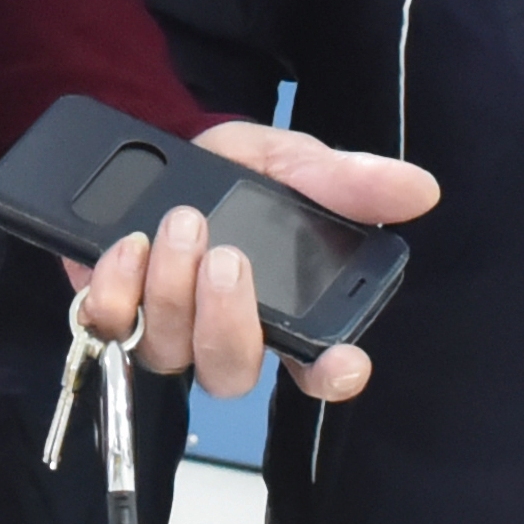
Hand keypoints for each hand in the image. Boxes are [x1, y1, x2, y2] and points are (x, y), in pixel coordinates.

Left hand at [72, 121, 439, 402]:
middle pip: (229, 371)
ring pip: (167, 351)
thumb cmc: (236, 171)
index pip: (319, 370)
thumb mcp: (290, 162)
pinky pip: (105, 326)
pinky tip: (126, 247)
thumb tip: (418, 189)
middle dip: (227, 319)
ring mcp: (164, 330)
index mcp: (285, 312)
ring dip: (171, 291)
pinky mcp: (110, 312)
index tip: (341, 361)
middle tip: (228, 256)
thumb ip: (343, 181)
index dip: (332, 375)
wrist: (161, 148)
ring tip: (179, 225)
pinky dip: (114, 289)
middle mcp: (224, 335)